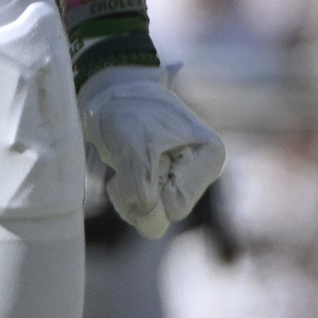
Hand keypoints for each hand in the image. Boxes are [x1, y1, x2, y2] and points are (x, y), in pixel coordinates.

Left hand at [76, 66, 224, 238]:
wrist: (110, 92)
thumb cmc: (127, 112)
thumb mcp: (134, 148)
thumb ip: (142, 190)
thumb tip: (150, 226)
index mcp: (207, 157)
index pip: (177, 203)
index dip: (149, 191)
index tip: (134, 160)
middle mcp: (200, 171)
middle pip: (168, 212)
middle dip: (140, 194)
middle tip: (125, 162)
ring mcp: (182, 177)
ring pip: (155, 213)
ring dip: (130, 195)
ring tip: (123, 163)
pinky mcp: (163, 181)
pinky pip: (145, 207)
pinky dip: (127, 194)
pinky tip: (122, 172)